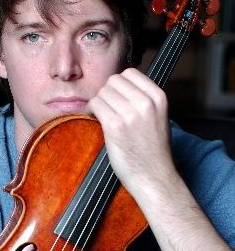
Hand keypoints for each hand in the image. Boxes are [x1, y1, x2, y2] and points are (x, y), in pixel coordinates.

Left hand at [88, 68, 176, 198]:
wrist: (153, 177)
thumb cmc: (153, 151)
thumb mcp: (158, 117)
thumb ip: (143, 100)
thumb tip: (119, 86)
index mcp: (159, 97)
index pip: (130, 73)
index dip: (119, 85)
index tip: (116, 98)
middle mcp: (146, 102)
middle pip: (113, 81)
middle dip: (107, 93)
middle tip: (108, 110)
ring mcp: (130, 113)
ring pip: (102, 92)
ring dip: (99, 103)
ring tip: (105, 118)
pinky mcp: (115, 126)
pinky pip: (95, 105)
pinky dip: (91, 111)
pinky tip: (97, 121)